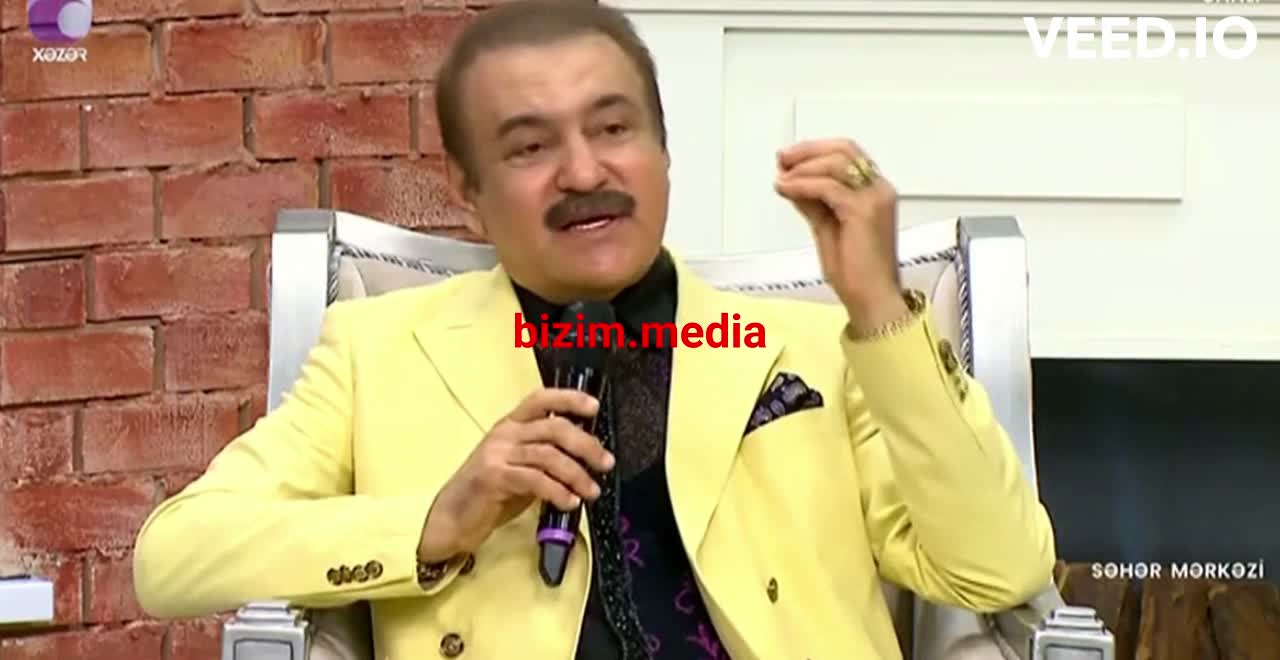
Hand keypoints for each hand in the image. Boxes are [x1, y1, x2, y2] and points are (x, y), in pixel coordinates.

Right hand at [417, 389, 614, 561]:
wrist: (452, 518)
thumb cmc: (490, 493)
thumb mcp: (520, 466)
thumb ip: (545, 456)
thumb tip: (586, 455)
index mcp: (511, 426)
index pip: (541, 399)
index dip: (569, 398)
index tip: (593, 406)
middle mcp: (504, 434)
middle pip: (554, 428)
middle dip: (586, 445)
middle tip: (605, 463)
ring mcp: (497, 454)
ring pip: (548, 455)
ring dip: (576, 474)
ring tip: (591, 491)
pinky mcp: (493, 478)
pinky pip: (535, 480)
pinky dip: (558, 491)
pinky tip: (570, 502)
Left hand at [773, 138, 907, 330]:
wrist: (871, 299)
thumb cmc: (855, 272)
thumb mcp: (827, 227)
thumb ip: (813, 203)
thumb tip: (792, 182)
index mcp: (876, 192)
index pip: (847, 154)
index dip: (815, 150)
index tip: (788, 159)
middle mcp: (880, 189)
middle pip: (844, 149)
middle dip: (808, 150)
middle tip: (782, 158)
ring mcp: (874, 198)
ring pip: (835, 163)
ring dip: (803, 167)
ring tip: (782, 177)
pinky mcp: (862, 211)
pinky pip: (827, 187)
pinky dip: (802, 184)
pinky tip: (786, 190)